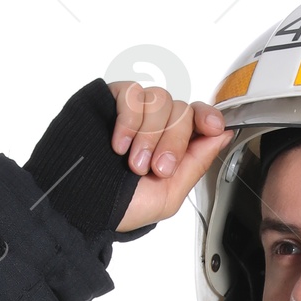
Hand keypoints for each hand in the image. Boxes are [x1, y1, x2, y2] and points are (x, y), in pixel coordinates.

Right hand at [109, 83, 233, 231]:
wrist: (78, 205)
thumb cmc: (119, 206)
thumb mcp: (168, 195)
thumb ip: (196, 163)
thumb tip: (222, 136)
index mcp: (172, 149)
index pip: (198, 117)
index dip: (208, 117)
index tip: (212, 127)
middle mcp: (156, 127)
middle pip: (181, 110)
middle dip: (173, 142)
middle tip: (157, 169)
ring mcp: (134, 112)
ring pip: (159, 99)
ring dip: (150, 135)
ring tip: (133, 163)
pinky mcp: (110, 100)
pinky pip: (132, 94)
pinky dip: (129, 121)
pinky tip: (118, 145)